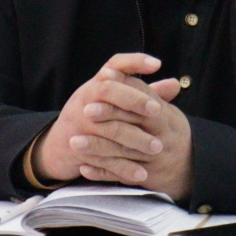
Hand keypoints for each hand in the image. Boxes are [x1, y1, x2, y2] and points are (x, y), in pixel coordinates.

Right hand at [31, 54, 178, 185]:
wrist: (61, 144)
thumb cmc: (94, 114)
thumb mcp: (114, 100)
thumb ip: (145, 92)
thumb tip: (174, 84)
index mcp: (97, 83)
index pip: (115, 64)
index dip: (134, 62)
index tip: (157, 64)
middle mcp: (86, 98)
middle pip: (107, 90)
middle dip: (133, 99)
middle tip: (158, 110)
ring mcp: (79, 123)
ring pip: (107, 127)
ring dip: (134, 137)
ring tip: (157, 147)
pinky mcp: (79, 148)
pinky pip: (102, 158)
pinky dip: (123, 167)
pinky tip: (142, 173)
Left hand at [79, 74, 193, 200]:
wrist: (189, 166)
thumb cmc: (168, 129)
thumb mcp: (162, 108)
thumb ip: (139, 91)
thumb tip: (114, 69)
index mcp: (166, 118)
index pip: (143, 101)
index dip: (122, 90)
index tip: (101, 80)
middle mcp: (160, 140)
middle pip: (130, 127)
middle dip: (107, 118)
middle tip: (85, 111)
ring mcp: (152, 161)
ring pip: (121, 154)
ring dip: (96, 147)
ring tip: (74, 142)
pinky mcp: (143, 179)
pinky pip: (119, 176)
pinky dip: (101, 172)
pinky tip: (83, 166)